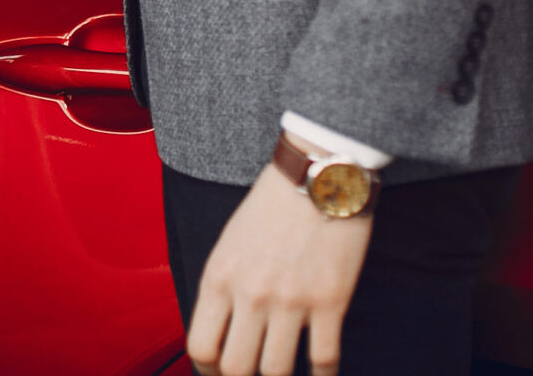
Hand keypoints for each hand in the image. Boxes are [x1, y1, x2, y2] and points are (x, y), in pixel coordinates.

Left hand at [187, 165, 371, 375]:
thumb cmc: (270, 207)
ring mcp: (291, 300)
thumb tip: (222, 333)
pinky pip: (323, 358)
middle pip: (236, 369)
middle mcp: (250, 293)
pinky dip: (322, 375)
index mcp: (218, 276)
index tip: (221, 374)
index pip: (201, 347)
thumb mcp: (228, 243)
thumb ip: (222, 288)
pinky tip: (320, 373)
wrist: (317, 176)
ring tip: (284, 374)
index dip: (209, 372)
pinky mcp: (331, 301)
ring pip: (277, 372)